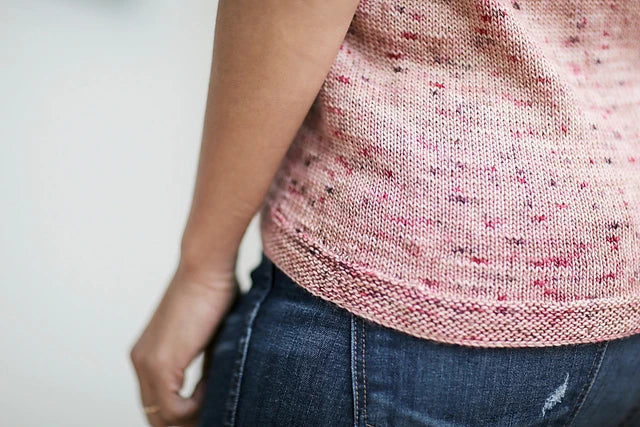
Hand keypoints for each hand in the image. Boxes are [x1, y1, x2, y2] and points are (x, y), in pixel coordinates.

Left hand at [129, 258, 239, 426]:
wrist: (206, 266)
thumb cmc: (214, 290)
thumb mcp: (210, 336)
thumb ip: (207, 364)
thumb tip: (218, 391)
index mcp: (148, 354)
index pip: (158, 402)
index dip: (185, 414)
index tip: (212, 409)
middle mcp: (141, 361)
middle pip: (156, 415)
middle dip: (185, 423)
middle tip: (214, 417)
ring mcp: (147, 364)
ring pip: (162, 416)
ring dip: (193, 417)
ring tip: (217, 405)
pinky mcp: (161, 364)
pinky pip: (174, 409)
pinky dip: (196, 407)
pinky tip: (214, 386)